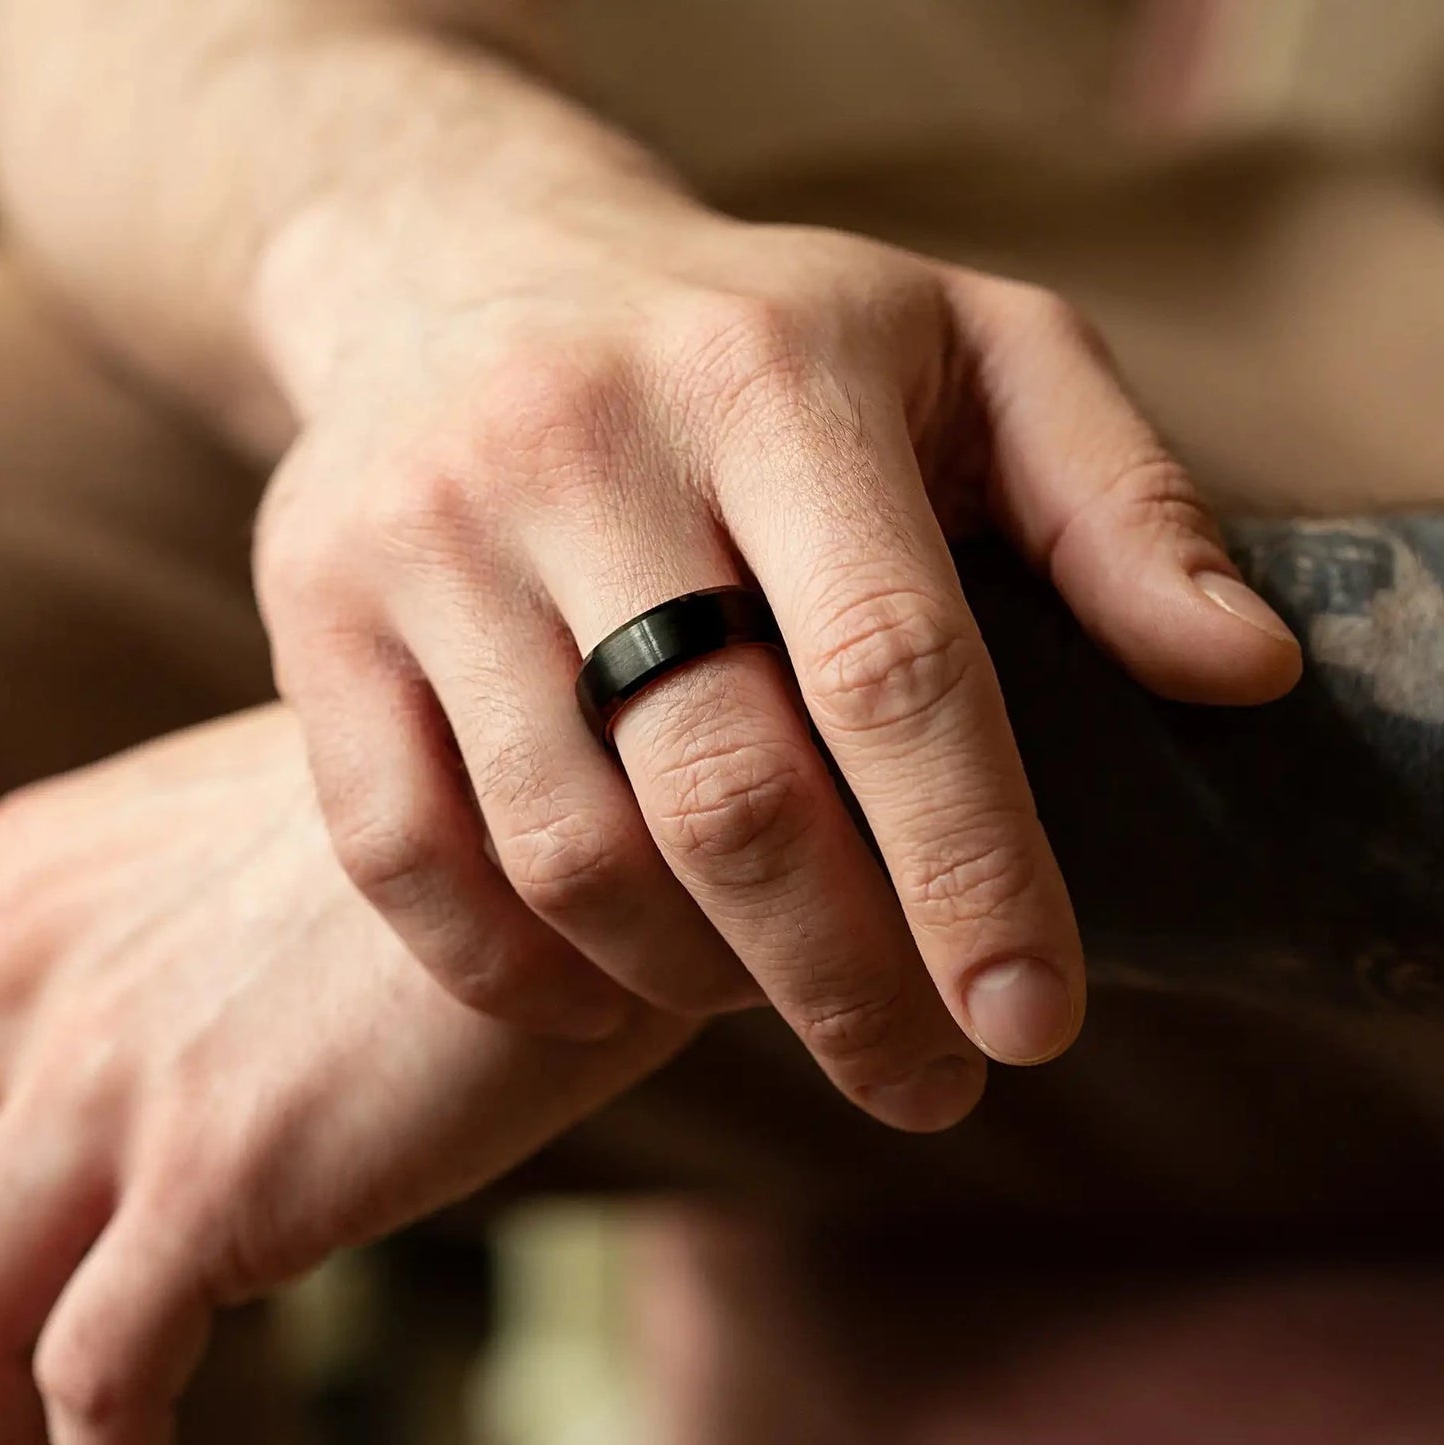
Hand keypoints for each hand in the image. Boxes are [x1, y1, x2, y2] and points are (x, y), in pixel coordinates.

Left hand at [0, 707, 687, 1443]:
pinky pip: (99, 1381)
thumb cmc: (471, 809)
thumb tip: (191, 1016)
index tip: (34, 1216)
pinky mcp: (219, 1176)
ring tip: (53, 1429)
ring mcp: (117, 1075)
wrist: (602, 802)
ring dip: (7, 1398)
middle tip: (32, 1357)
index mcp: (43, 878)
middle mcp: (46, 967)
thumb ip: (183, 906)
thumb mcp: (280, 825)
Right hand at [254, 184, 1301, 1130]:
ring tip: (772, 1001)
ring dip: (693, 981)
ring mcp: (425, 529)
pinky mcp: (311, 603)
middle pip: (727, 793)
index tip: (1028, 1023)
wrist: (466, 264)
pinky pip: (400, 853)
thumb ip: (1114, 504)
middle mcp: (580, 443)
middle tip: (923, 1080)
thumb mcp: (970, 351)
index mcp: (772, 377)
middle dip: (846, 982)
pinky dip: (512, 970)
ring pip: (568, 849)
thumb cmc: (754, 333)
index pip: (894, 671)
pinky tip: (603, 991)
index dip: (974, 874)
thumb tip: (1239, 675)